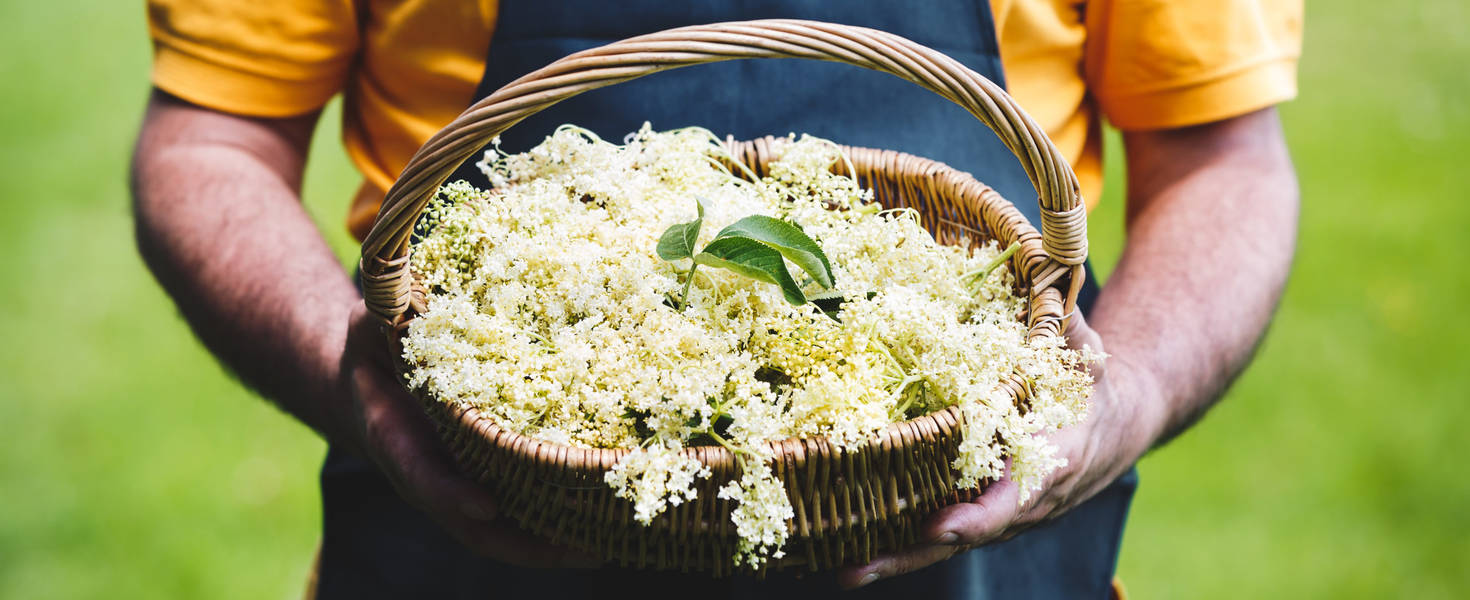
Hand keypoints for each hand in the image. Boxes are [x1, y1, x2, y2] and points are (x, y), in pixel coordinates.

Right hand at [334, 301, 599, 568]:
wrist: (366, 378)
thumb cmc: (374, 343)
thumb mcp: (371, 320)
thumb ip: (387, 310)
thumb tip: (408, 282)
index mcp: (395, 435)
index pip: (421, 474)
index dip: (450, 493)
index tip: (486, 504)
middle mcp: (429, 471)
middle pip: (473, 524)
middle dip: (525, 542)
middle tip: (582, 546)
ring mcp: (456, 480)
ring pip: (500, 528)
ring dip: (549, 544)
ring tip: (604, 544)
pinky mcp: (482, 475)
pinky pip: (517, 507)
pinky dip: (553, 520)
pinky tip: (601, 521)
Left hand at [837, 313, 1162, 587]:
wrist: (1116, 431)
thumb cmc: (1093, 387)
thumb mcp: (1086, 355)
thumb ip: (1063, 324)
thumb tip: (1042, 274)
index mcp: (1051, 463)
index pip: (1014, 498)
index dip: (978, 516)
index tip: (940, 525)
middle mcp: (1023, 502)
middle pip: (964, 537)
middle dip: (913, 553)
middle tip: (856, 568)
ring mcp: (1001, 515)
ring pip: (947, 546)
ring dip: (897, 560)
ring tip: (842, 572)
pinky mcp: (983, 514)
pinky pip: (941, 538)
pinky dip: (901, 549)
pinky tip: (850, 554)